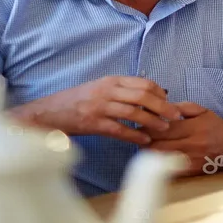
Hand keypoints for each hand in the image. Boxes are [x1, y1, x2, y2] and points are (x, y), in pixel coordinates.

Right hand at [9, 76, 182, 145]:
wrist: (46, 113)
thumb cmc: (76, 102)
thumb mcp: (99, 89)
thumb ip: (121, 91)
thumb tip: (149, 96)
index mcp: (110, 81)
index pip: (144, 83)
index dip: (161, 94)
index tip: (171, 103)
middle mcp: (106, 91)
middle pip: (144, 96)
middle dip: (164, 107)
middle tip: (176, 116)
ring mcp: (99, 107)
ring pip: (134, 113)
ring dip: (153, 121)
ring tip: (164, 128)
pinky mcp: (93, 123)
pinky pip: (120, 130)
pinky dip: (135, 136)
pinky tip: (145, 141)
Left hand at [141, 102, 222, 176]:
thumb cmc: (214, 126)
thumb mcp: (201, 110)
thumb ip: (181, 107)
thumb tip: (160, 108)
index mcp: (194, 128)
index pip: (162, 129)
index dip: (147, 128)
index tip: (141, 125)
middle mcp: (193, 145)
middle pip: (158, 145)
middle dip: (145, 141)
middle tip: (140, 137)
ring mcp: (192, 160)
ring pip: (161, 159)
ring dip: (149, 153)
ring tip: (146, 147)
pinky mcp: (191, 171)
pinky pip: (168, 170)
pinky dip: (159, 164)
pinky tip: (156, 158)